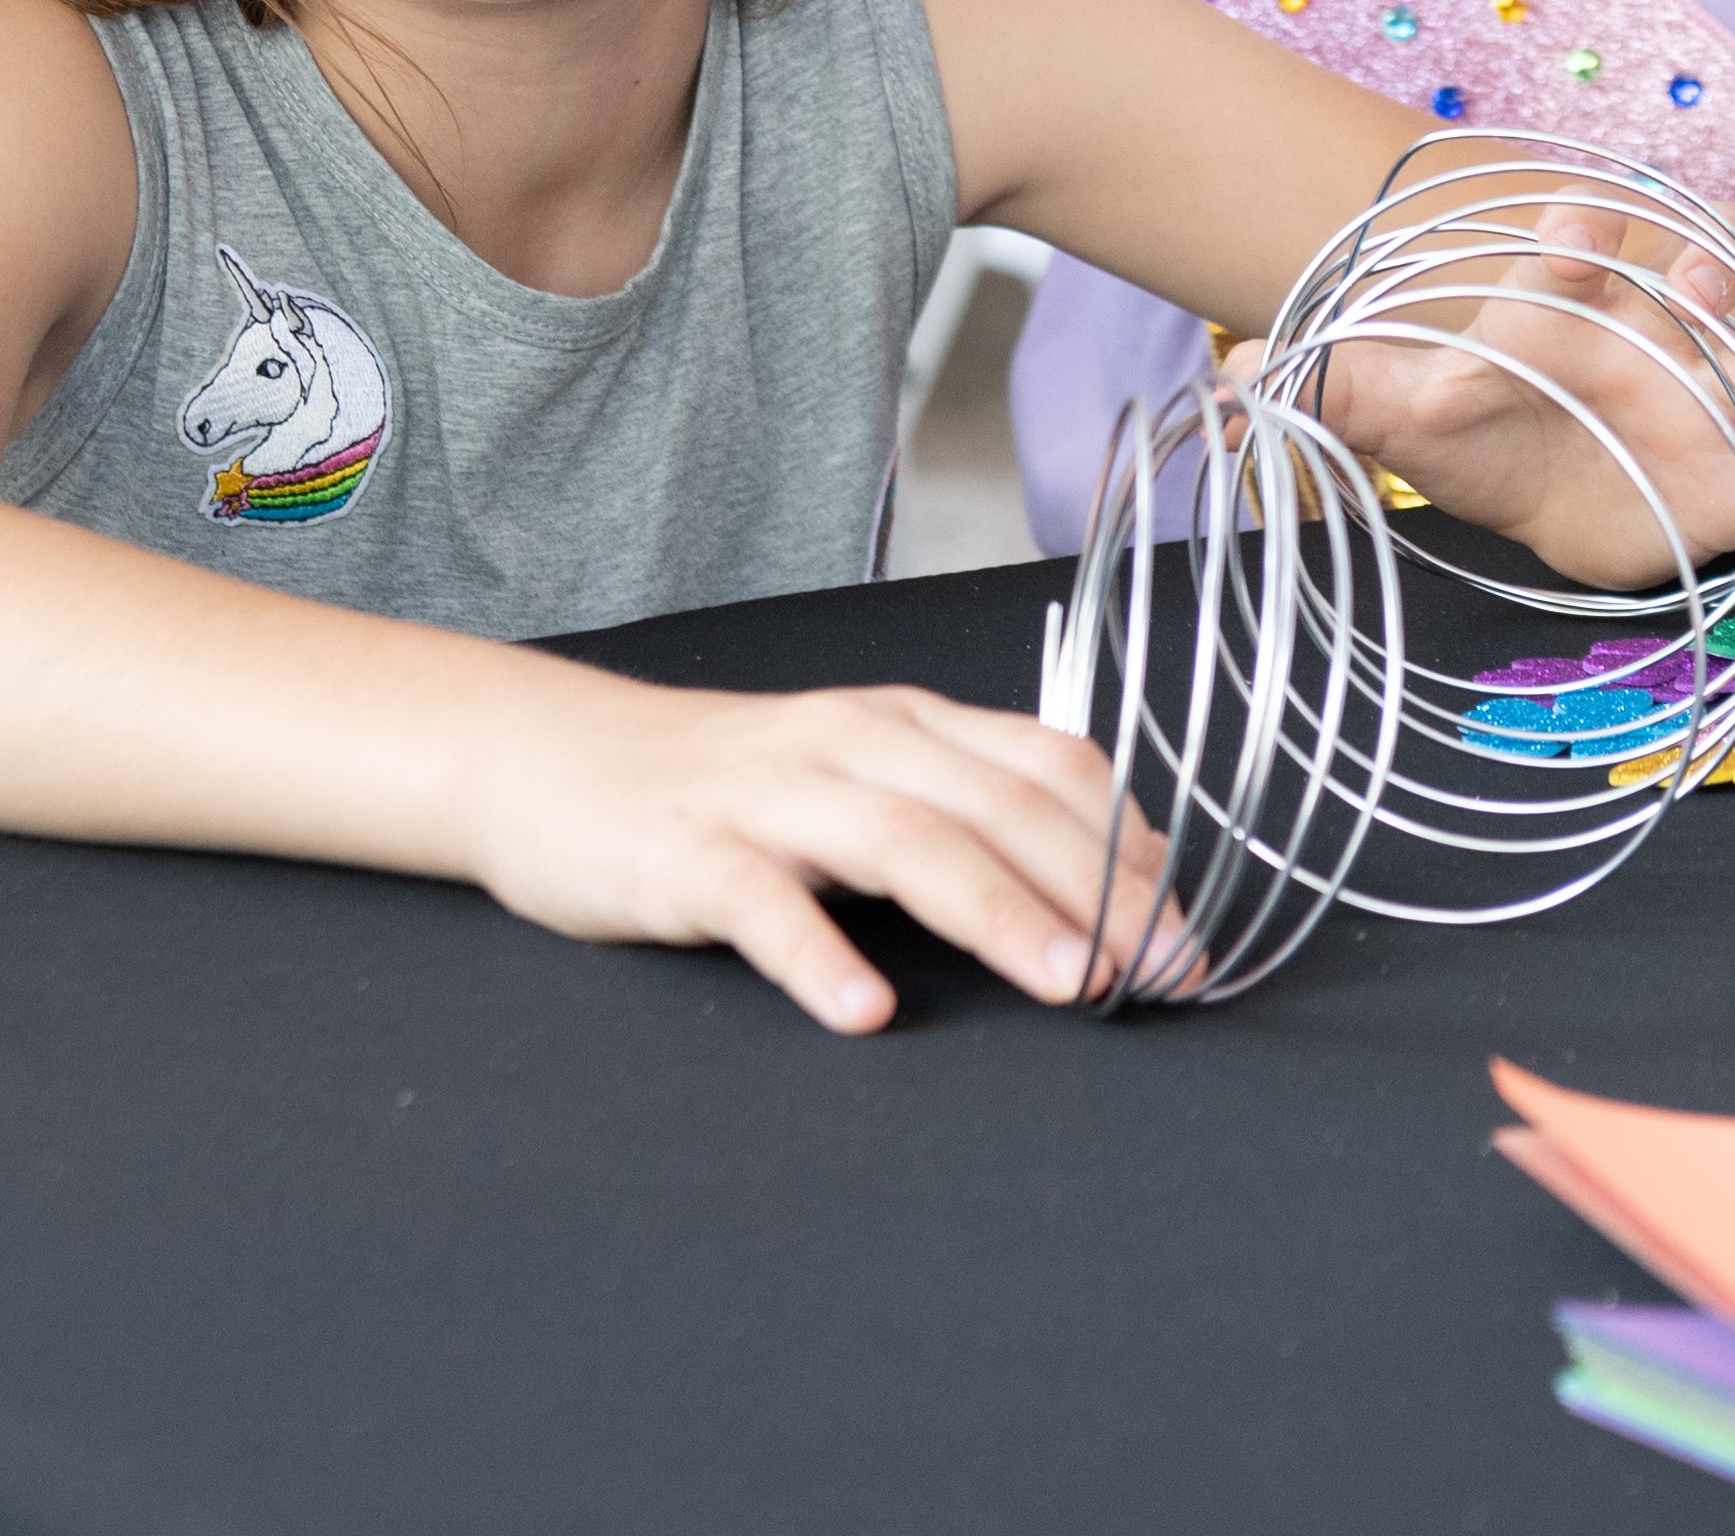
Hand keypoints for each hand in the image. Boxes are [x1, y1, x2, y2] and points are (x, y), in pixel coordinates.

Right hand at [454, 674, 1125, 1034]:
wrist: (547, 760)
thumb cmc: (725, 788)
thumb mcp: (855, 775)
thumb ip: (962, 812)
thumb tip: (1106, 888)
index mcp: (904, 724)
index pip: (1048, 768)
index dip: (1129, 849)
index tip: (1187, 931)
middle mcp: (849, 743)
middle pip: (995, 807)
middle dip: (1095, 892)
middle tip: (1163, 973)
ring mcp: (766, 796)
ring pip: (903, 843)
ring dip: (997, 912)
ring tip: (1066, 984)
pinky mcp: (685, 854)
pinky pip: (762, 902)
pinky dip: (819, 954)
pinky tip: (864, 1010)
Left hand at [1296, 211, 1734, 586]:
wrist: (1553, 476)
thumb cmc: (1479, 422)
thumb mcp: (1403, 409)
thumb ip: (1334, 390)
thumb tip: (1229, 383)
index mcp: (1574, 303)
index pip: (1575, 255)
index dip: (1576, 241)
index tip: (1567, 240)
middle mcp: (1659, 335)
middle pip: (1694, 296)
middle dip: (1704, 284)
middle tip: (1699, 284)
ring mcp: (1722, 399)